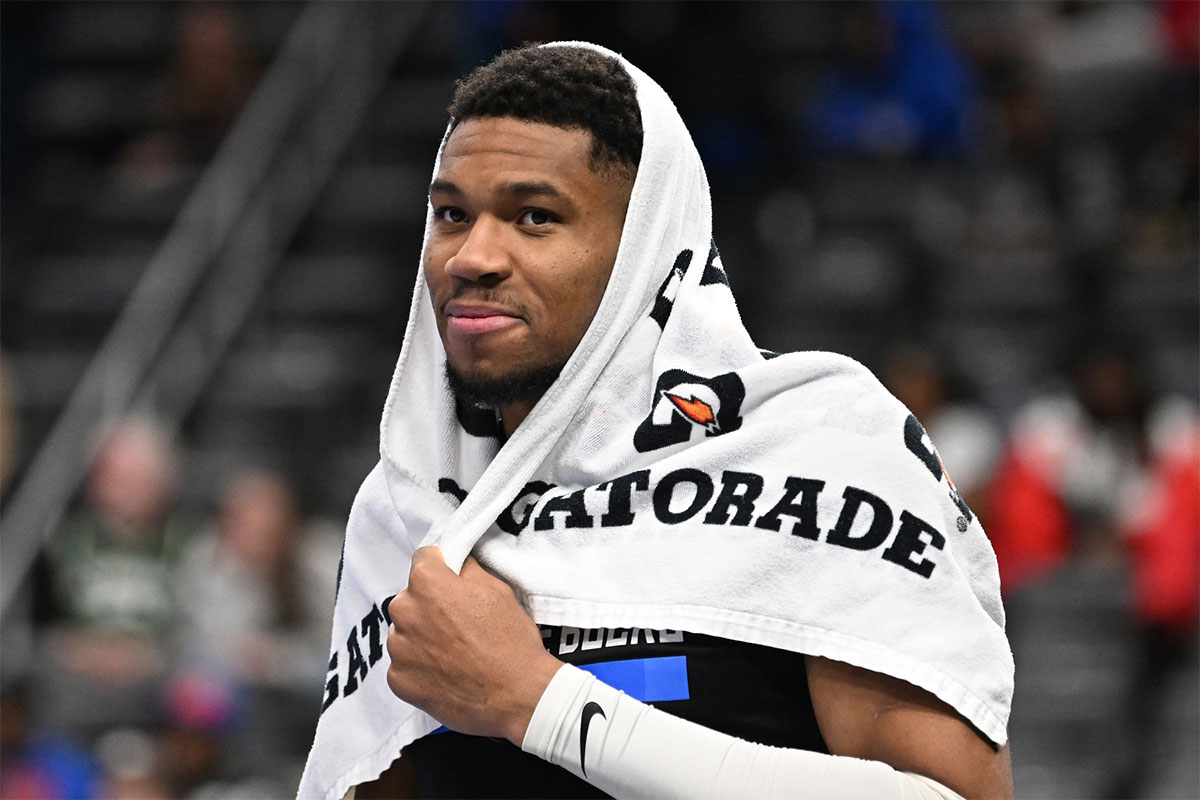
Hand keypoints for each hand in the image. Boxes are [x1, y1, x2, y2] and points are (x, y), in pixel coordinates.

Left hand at [386, 547, 562, 744]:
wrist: (517, 696)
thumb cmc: (511, 641)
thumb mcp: (499, 590)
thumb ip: (469, 570)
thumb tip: (457, 564)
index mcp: (428, 583)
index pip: (423, 560)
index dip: (441, 567)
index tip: (450, 579)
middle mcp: (405, 612)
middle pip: (410, 598)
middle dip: (429, 605)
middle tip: (457, 623)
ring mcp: (399, 649)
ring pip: (404, 632)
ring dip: (422, 637)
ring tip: (454, 652)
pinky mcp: (398, 681)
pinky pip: (403, 664)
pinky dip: (419, 667)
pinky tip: (446, 673)